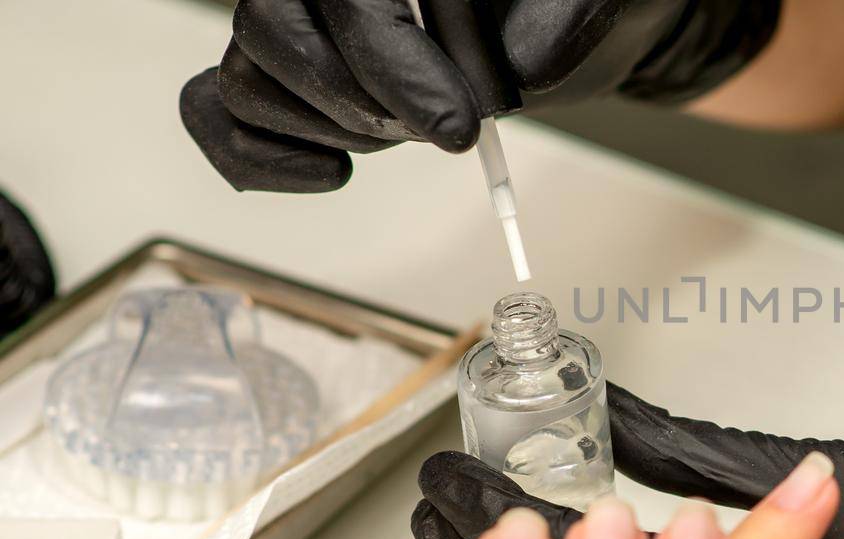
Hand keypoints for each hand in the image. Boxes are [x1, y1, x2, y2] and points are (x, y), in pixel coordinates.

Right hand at [178, 0, 780, 191]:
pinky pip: (215, 108)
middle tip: (444, 133)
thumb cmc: (579, 3)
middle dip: (360, 99)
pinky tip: (334, 173)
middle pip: (269, 24)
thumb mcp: (586, 8)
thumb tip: (508, 70)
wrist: (576, 20)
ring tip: (408, 133)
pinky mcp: (281, 67)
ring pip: (244, 71)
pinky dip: (260, 157)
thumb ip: (550, 30)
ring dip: (331, 126)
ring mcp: (292, 12)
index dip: (390, 62)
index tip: (456, 129)